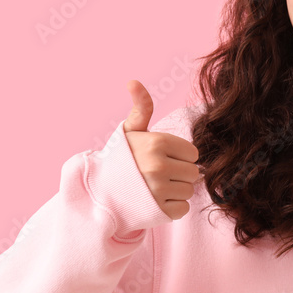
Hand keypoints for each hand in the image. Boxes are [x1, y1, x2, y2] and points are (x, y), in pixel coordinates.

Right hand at [123, 80, 201, 219]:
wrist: (98, 193)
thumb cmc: (120, 160)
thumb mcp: (130, 131)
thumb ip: (141, 108)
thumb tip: (133, 81)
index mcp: (156, 142)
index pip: (193, 153)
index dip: (180, 156)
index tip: (162, 157)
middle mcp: (158, 165)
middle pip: (193, 173)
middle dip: (179, 174)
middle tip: (158, 174)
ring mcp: (158, 190)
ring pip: (189, 191)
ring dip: (176, 191)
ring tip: (155, 188)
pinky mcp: (158, 211)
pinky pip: (183, 208)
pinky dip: (172, 207)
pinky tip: (155, 201)